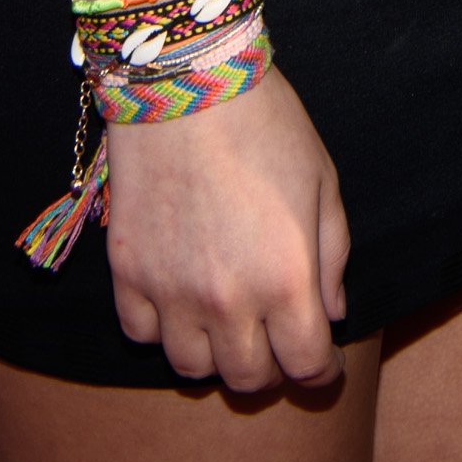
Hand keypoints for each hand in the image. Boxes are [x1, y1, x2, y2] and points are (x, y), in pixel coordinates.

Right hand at [102, 67, 350, 388]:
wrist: (187, 83)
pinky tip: (179, 300)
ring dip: (214, 355)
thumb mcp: (322, 183)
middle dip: (270, 369)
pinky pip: (141, 333)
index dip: (321, 373)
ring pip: (191, 367)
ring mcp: (171, 292)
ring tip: (227, 325)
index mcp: (286, 281)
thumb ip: (333, 257)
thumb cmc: (267, 125)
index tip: (323, 364)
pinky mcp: (129, 273)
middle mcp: (228, 301)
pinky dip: (162, 328)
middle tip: (276, 344)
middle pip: (247, 379)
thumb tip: (332, 313)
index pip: (306, 366)